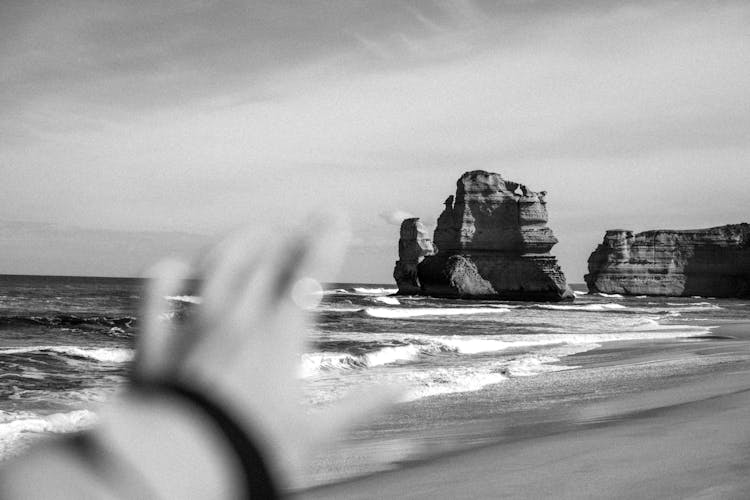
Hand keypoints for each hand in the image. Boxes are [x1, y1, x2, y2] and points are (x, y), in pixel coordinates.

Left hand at [134, 215, 398, 484]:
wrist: (183, 471)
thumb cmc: (251, 452)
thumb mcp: (316, 433)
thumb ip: (361, 404)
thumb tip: (402, 388)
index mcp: (278, 339)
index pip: (308, 274)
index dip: (325, 240)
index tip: (336, 217)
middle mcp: (236, 322)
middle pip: (267, 260)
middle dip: (290, 234)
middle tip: (305, 222)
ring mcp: (194, 328)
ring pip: (218, 265)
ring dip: (240, 242)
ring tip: (257, 230)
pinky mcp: (157, 343)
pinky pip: (156, 295)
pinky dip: (167, 276)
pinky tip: (177, 266)